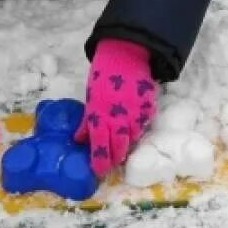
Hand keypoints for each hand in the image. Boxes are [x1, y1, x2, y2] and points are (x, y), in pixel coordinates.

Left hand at [75, 39, 157, 175]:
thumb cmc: (103, 76)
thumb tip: (79, 139)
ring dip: (127, 144)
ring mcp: (136, 113)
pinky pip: (144, 125)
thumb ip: (87, 120)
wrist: (126, 55)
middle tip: (112, 164)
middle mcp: (118, 117)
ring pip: (133, 138)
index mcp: (99, 114)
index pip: (99, 145)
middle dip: (115, 158)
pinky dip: (138, 129)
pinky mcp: (148, 108)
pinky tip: (133, 129)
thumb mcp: (90, 98)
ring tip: (122, 147)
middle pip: (119, 146)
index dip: (99, 161)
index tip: (98, 171)